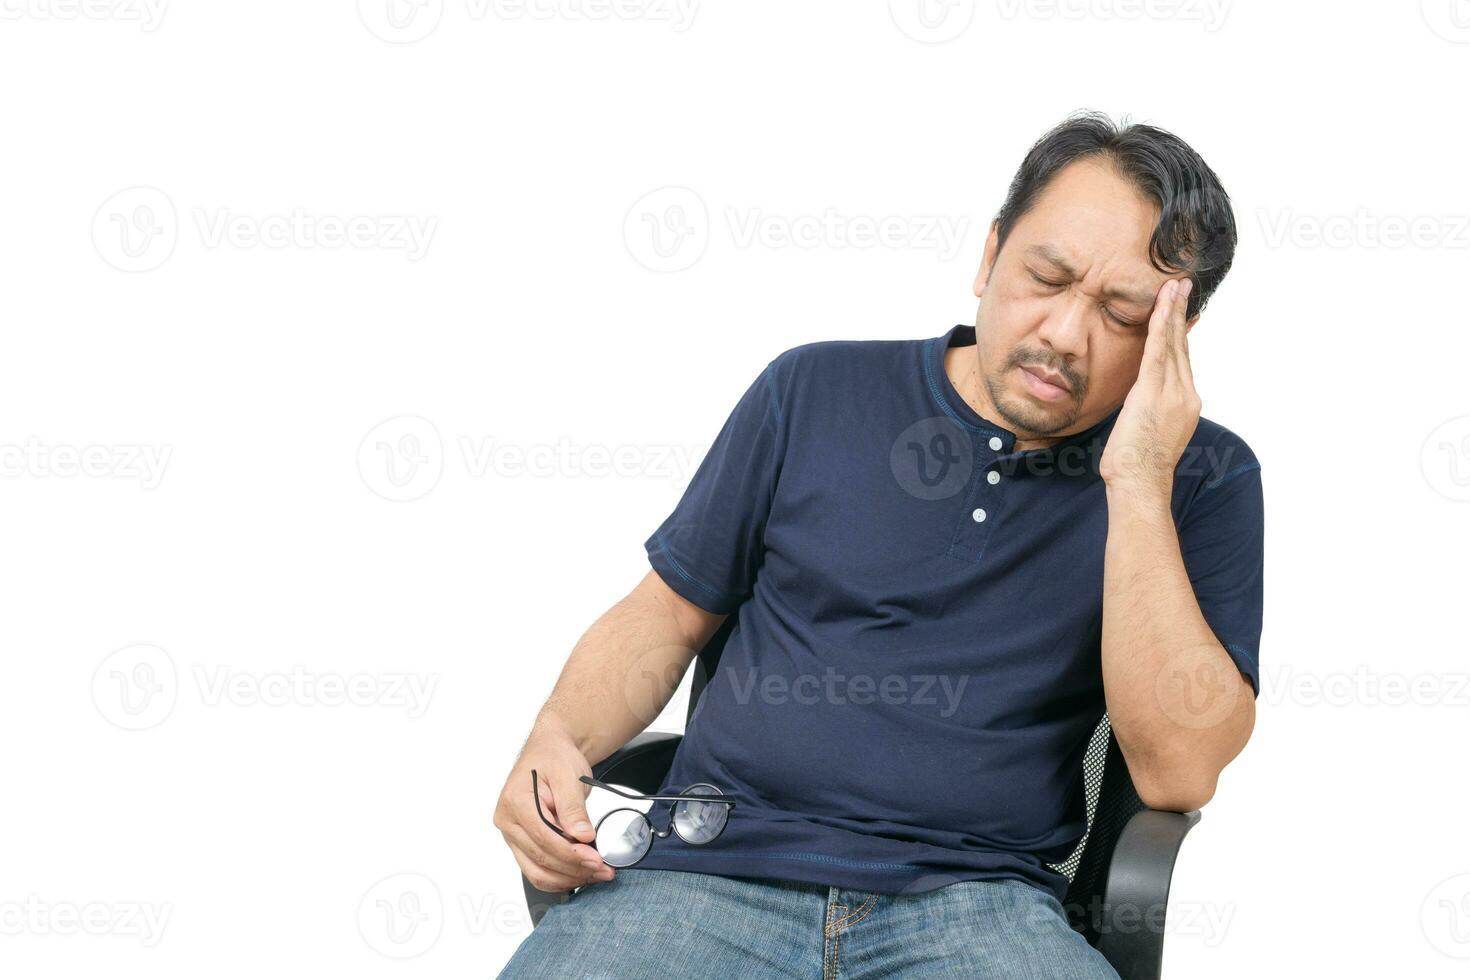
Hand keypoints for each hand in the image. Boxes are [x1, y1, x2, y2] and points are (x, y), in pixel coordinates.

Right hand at [492, 723, 613, 891]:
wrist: (548, 750)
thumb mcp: (569, 775)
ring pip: (536, 871)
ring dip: (568, 878)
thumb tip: (582, 837)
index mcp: (515, 801)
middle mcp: (507, 821)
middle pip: (540, 858)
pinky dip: (560, 876)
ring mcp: (512, 834)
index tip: (596, 859)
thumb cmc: (555, 757)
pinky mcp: (521, 842)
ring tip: (597, 873)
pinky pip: (537, 868)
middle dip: (574, 869)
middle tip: (604, 870)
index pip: (543, 838)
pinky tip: (580, 873)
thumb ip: (573, 808)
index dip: (571, 854)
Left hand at [1099, 277, 1201, 494]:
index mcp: (1185, 403)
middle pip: (1182, 345)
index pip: (1182, 359)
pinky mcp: (1153, 393)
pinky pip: (1157, 352)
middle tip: (1181, 285)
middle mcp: (1185, 394)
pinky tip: (1160, 307)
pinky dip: (1159, 327)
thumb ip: (1147, 408)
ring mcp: (1173, 394)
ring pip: (1172, 344)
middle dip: (1180, 313)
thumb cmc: (1137, 466)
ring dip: (1171, 311)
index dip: (1181, 331)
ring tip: (1173, 286)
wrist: (1141, 484)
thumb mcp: (1147, 430)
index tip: (1181, 308)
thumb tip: (1138, 400)